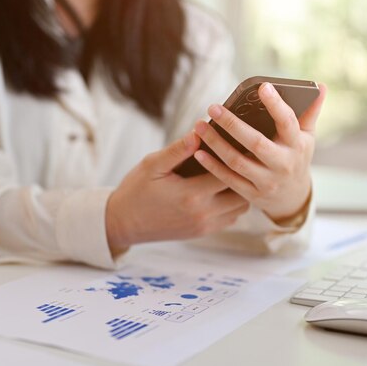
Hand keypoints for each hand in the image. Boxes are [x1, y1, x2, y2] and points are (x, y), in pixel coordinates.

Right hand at [106, 132, 249, 252]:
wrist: (122, 223)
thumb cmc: (136, 190)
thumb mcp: (152, 165)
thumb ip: (177, 150)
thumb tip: (199, 132)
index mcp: (191, 194)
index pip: (228, 173)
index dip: (237, 156)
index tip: (242, 142)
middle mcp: (202, 213)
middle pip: (242, 193)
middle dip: (244, 174)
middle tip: (243, 156)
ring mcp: (204, 226)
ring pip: (240, 209)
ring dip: (240, 191)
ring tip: (234, 172)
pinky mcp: (202, 232)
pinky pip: (230, 219)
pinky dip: (232, 205)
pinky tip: (222, 190)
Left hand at [193, 82, 326, 221]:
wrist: (292, 197)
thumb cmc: (296, 157)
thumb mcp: (306, 137)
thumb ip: (310, 112)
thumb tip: (321, 86)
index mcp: (297, 145)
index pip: (288, 122)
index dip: (276, 105)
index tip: (263, 87)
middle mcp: (282, 164)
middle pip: (256, 143)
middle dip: (233, 124)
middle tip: (213, 106)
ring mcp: (266, 181)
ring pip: (237, 161)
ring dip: (216, 143)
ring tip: (199, 125)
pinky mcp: (251, 194)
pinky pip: (228, 179)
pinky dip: (212, 166)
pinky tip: (198, 151)